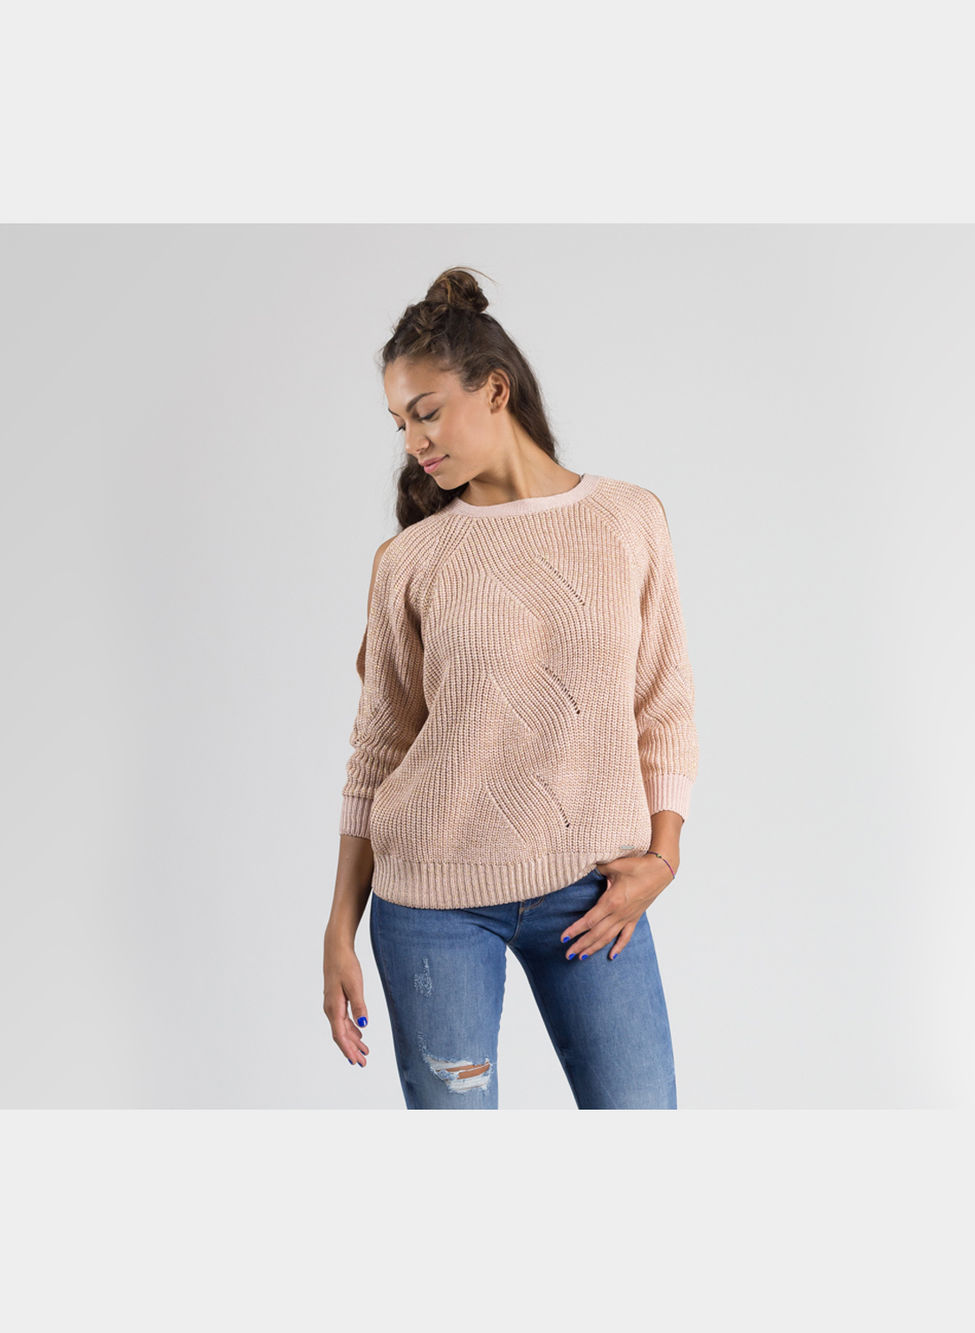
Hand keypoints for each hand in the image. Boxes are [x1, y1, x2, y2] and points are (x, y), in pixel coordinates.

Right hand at [322, 936, 370, 1066]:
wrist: (336, 949)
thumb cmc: (345, 965)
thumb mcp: (355, 986)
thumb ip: (359, 1006)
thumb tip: (363, 1026)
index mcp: (334, 1007)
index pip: (340, 1035)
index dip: (347, 1049)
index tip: (355, 1061)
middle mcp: (330, 1009)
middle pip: (341, 1035)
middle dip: (352, 1050)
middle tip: (363, 1063)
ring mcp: (332, 1004)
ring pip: (342, 1028)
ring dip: (353, 1041)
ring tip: (365, 1052)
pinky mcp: (336, 999)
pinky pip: (343, 1020)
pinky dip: (351, 1029)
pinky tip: (360, 1033)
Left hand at [560, 851, 677, 961]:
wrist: (660, 870)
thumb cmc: (637, 866)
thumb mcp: (613, 865)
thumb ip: (597, 869)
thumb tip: (583, 866)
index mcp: (612, 901)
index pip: (589, 920)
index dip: (575, 930)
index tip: (563, 938)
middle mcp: (619, 913)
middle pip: (596, 933)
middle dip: (581, 945)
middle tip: (568, 954)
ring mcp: (628, 917)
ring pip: (608, 937)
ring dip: (594, 948)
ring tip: (581, 957)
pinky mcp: (635, 917)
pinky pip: (626, 936)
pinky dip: (619, 946)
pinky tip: (612, 956)